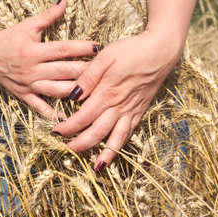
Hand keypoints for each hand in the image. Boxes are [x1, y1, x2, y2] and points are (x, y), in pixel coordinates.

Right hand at [0, 0, 97, 119]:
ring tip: (94, 91)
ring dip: (75, 92)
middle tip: (105, 71)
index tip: (98, 47)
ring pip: (56, 91)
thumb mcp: (28, 25)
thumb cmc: (9, 37)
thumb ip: (49, 14)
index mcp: (33, 50)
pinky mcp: (23, 95)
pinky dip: (53, 114)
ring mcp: (28, 84)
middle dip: (85, 71)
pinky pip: (40, 107)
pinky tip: (68, 118)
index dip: (81, 48)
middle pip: (64, 72)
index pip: (62, 49)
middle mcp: (31, 69)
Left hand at [52, 27, 185, 170]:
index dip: (68, 127)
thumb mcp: (105, 57)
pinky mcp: (140, 110)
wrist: (161, 50)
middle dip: (81, 143)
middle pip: (97, 132)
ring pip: (116, 137)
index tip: (56, 131)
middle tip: (69, 149)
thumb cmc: (132, 50)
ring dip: (105, 153)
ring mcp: (131, 110)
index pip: (83, 117)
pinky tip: (116, 150)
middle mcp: (119, 106)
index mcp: (107, 92)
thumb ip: (88, 77)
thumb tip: (73, 96)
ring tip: (97, 166)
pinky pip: (130, 132)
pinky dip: (122, 144)